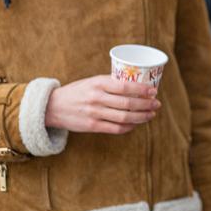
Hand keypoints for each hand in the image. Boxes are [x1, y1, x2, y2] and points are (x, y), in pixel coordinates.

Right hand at [44, 75, 159, 134]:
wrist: (53, 107)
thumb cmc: (78, 91)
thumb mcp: (92, 81)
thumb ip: (111, 82)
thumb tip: (136, 84)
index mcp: (98, 83)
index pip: (125, 87)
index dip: (142, 90)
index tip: (154, 91)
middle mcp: (97, 98)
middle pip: (128, 104)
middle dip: (146, 104)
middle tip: (157, 104)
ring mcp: (94, 114)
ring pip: (124, 118)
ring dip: (141, 117)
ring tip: (151, 114)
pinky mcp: (92, 126)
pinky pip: (116, 129)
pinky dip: (129, 127)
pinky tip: (136, 124)